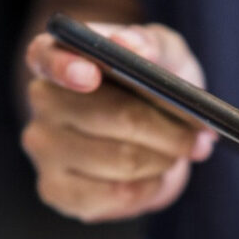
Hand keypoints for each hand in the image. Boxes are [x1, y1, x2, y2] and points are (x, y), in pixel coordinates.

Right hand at [21, 22, 215, 221]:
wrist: (150, 129)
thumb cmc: (149, 83)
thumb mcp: (161, 53)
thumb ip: (150, 43)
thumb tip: (132, 46)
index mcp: (55, 54)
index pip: (45, 56)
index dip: (66, 67)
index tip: (92, 76)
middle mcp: (42, 99)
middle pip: (111, 115)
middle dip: (167, 129)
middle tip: (196, 135)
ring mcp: (42, 147)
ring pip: (121, 160)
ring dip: (164, 159)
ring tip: (176, 152)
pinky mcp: (54, 189)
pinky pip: (116, 195)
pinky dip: (150, 187)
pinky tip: (153, 175)